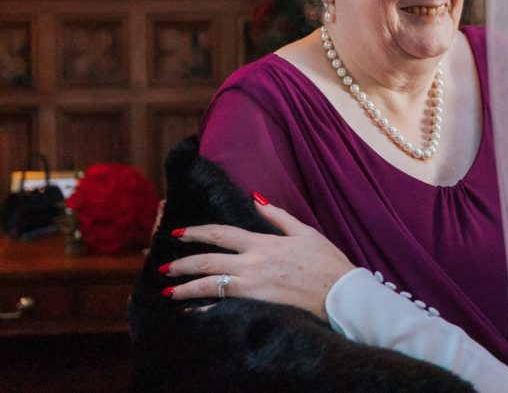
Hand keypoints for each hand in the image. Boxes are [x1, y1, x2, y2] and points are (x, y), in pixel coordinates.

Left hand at [163, 193, 355, 320]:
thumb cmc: (327, 262)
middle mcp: (252, 264)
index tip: (178, 233)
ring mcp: (252, 287)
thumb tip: (256, 198)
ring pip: (209, 286)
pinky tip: (193, 312)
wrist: (340, 294)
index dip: (196, 232)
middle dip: (181, 263)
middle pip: (207, 261)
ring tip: (170, 292)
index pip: (221, 234)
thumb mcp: (305, 232)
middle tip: (164, 267)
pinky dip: (206, 310)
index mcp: (263, 243)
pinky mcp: (256, 306)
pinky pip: (223, 307)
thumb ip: (278, 216)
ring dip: (186, 288)